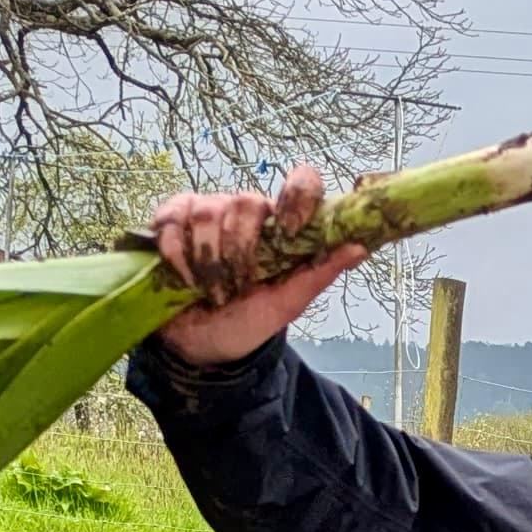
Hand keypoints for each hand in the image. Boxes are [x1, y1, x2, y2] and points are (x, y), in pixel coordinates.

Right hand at [153, 167, 365, 366]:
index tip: (292, 229)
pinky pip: (172, 218)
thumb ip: (319, 273)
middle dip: (239, 249)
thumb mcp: (287, 304)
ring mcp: (207, 211)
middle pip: (246, 202)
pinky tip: (184, 277)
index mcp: (281, 227)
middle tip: (236, 286)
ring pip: (208, 211)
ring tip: (211, 290)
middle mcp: (246, 212)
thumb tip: (360, 246)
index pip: (301, 184)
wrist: (202, 347)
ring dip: (209, 259)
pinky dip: (177, 252)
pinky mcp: (171, 219)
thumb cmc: (248, 322)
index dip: (298, 197)